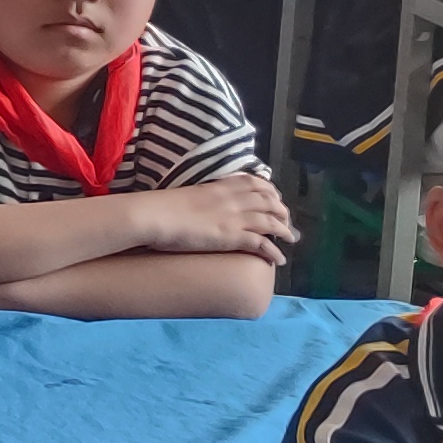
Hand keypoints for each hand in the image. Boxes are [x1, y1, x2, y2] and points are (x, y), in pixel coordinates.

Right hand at [153, 173, 296, 260]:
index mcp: (220, 186)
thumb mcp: (186, 196)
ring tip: (291, 239)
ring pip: (271, 221)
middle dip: (282, 211)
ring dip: (285, 230)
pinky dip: (274, 251)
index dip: (270, 190)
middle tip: (286, 221)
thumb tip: (198, 207)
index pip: (254, 183)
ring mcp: (234, 218)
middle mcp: (232, 200)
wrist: (152, 216)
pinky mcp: (232, 237)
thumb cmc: (159, 207)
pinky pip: (261, 243)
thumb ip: (200, 198)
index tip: (275, 197)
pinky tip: (278, 260)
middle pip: (268, 202)